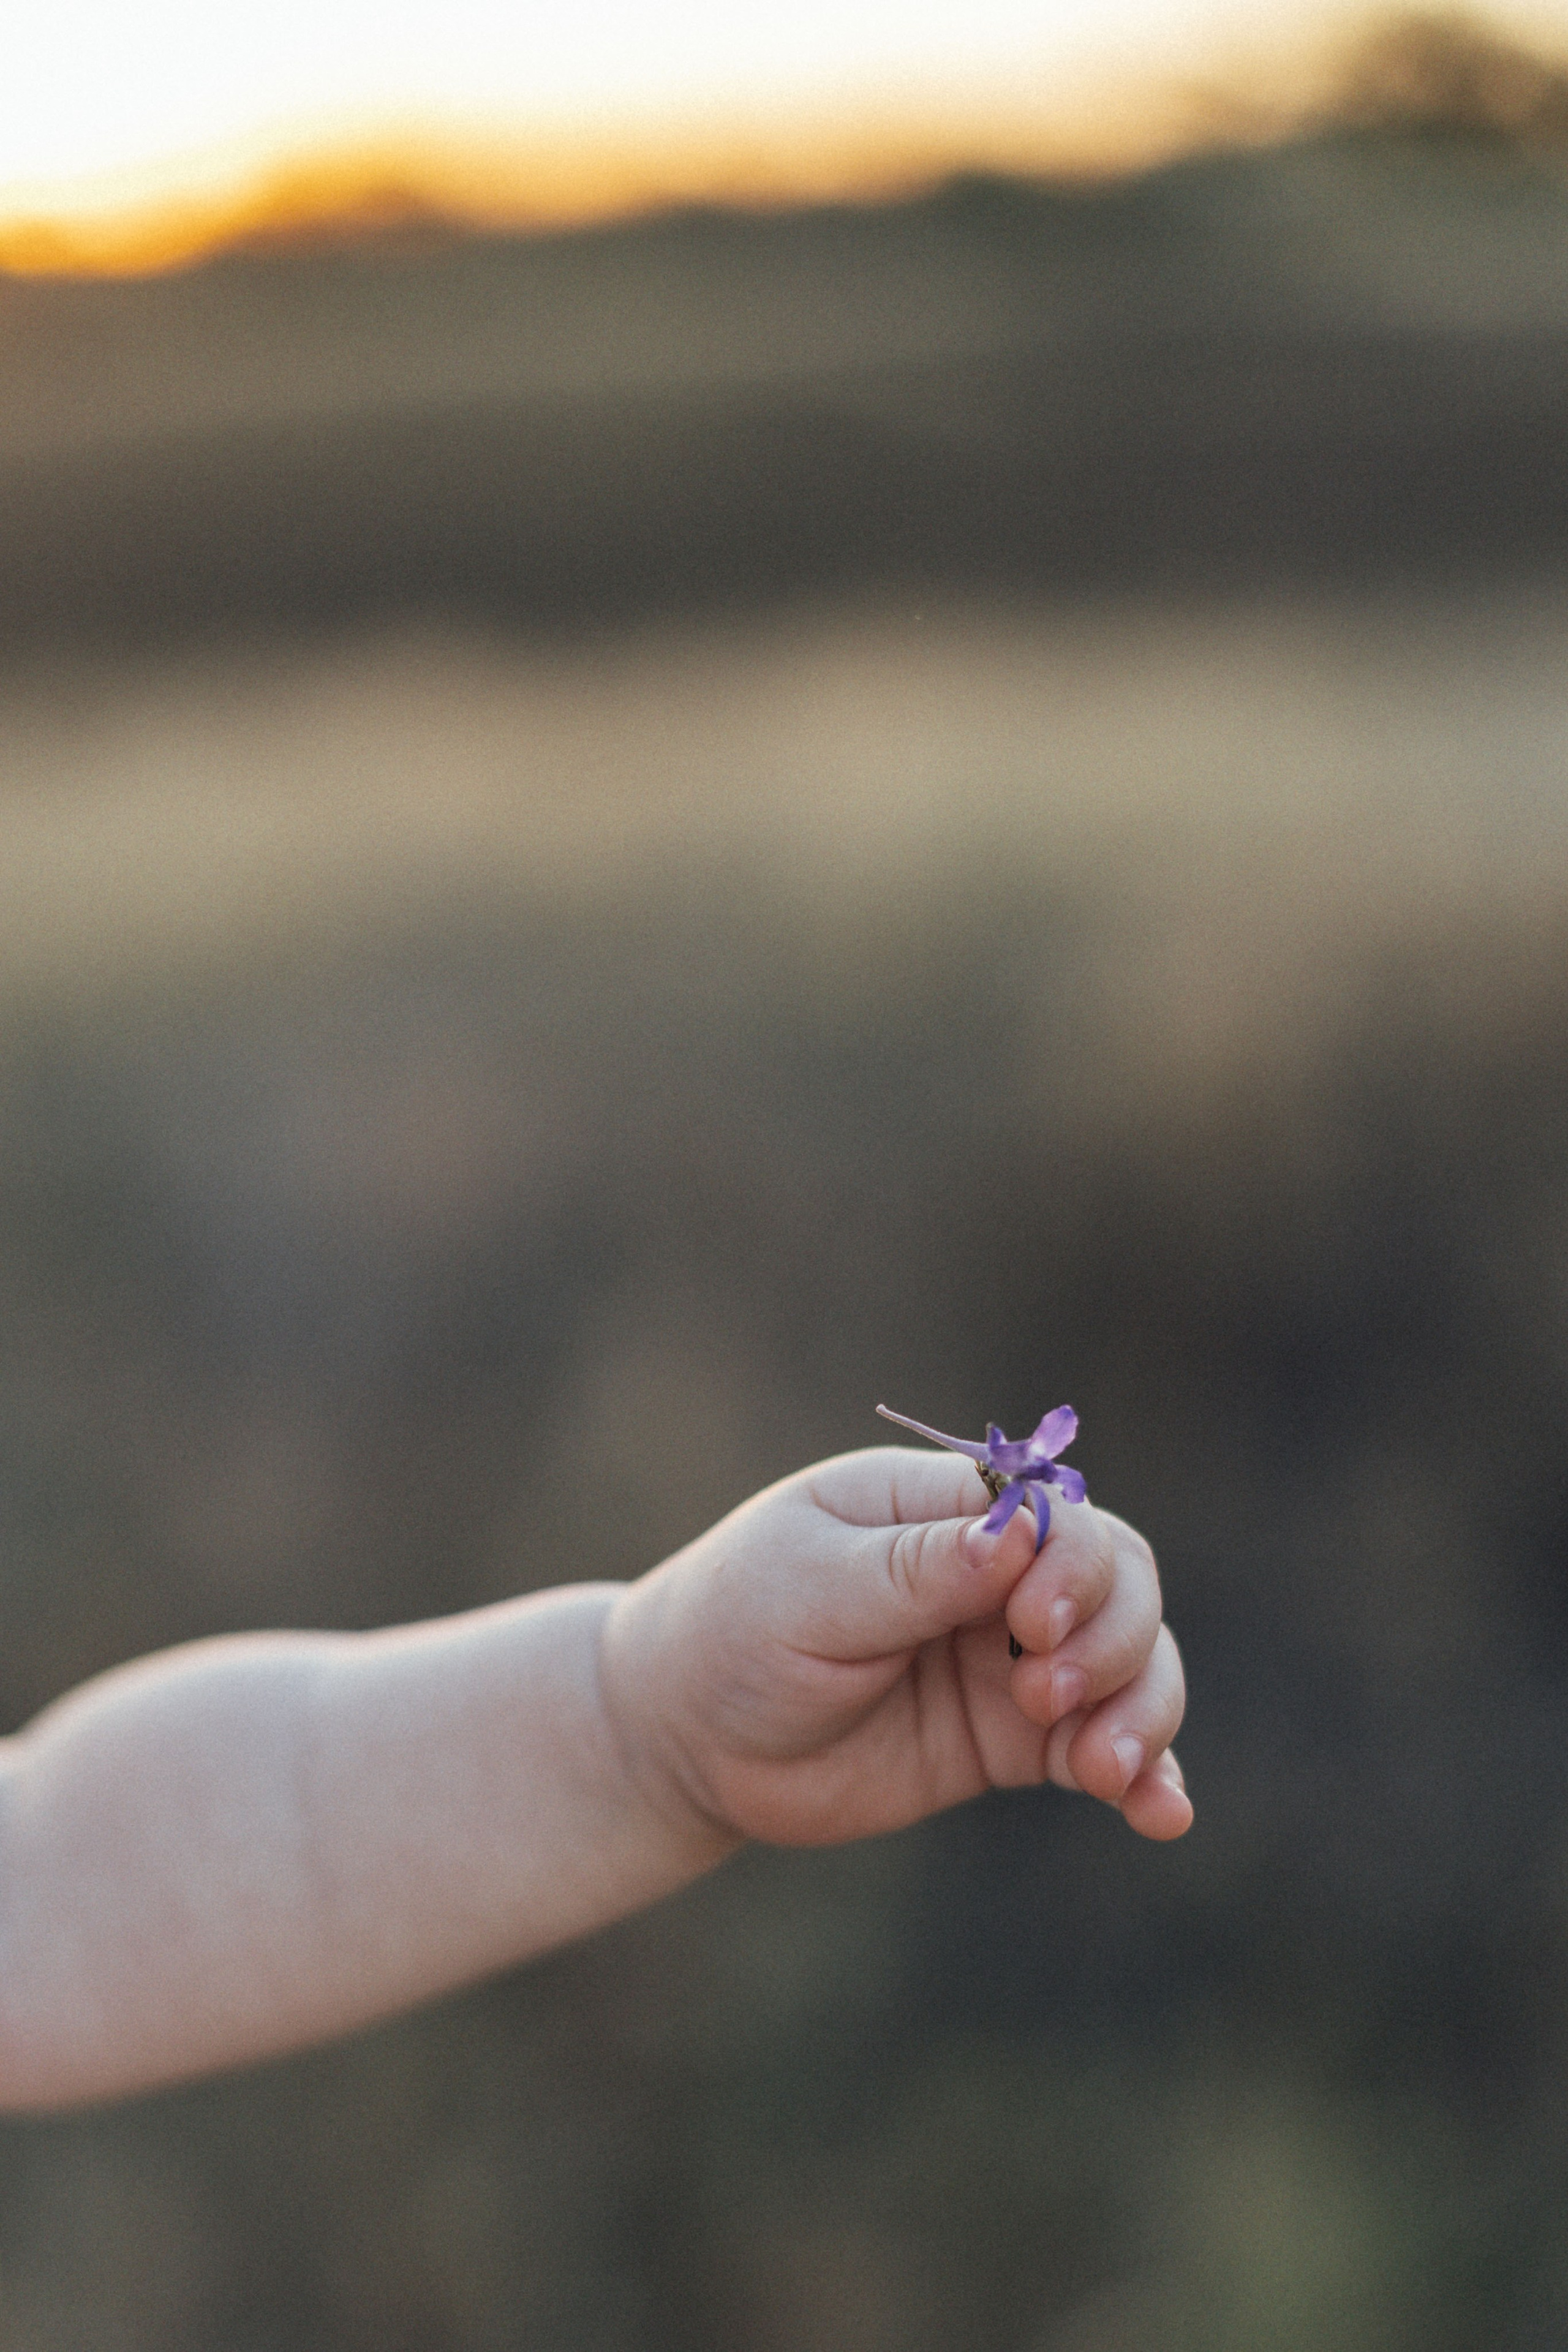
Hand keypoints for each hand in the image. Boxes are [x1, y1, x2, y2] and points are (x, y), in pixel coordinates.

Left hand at [602, 1445, 1190, 1851]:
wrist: (684, 1737)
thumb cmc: (731, 1632)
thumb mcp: (808, 1590)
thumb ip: (913, 1570)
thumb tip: (1016, 1536)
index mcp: (944, 1508)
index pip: (1060, 1516)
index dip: (1074, 1567)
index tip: (1029, 1626)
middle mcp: (994, 1575)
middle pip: (1120, 1582)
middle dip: (1115, 1638)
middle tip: (1044, 1695)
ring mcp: (1008, 1657)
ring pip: (1132, 1664)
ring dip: (1144, 1710)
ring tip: (1105, 1771)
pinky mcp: (1010, 1740)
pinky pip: (1100, 1748)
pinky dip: (1145, 1775)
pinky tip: (1163, 1814)